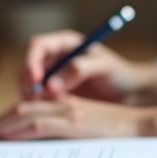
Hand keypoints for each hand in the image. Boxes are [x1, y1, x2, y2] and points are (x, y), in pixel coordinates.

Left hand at [0, 96, 150, 140]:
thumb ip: (66, 130)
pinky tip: (7, 136)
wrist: (145, 126)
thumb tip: (42, 145)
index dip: (7, 117)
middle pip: (22, 107)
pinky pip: (41, 124)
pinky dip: (20, 129)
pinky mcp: (75, 123)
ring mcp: (69, 111)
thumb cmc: (120, 132)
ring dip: (2, 124)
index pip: (30, 106)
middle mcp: (64, 103)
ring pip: (26, 112)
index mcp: (66, 103)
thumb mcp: (88, 128)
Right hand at [21, 31, 156, 105]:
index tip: (35, 78)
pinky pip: (36, 99)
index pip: (37, 46)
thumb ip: (79, 69)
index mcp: (65, 44)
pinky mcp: (53, 95)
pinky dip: (37, 106)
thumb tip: (52, 84)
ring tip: (44, 107)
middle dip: (26, 82)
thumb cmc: (121, 74)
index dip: (30, 60)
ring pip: (27, 84)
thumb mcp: (105, 67)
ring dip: (30, 96)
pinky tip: (47, 114)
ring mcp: (52, 77)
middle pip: (26, 65)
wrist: (130, 94)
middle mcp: (54, 58)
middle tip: (34, 98)